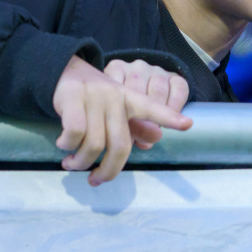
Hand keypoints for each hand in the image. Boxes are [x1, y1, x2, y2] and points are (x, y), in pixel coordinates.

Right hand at [52, 56, 192, 185]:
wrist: (65, 72)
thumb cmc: (95, 98)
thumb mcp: (118, 109)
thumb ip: (136, 125)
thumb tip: (155, 137)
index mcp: (131, 99)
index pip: (153, 108)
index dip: (169, 117)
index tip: (188, 124)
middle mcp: (115, 96)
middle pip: (120, 145)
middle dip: (108, 170)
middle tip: (96, 180)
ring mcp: (94, 96)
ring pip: (95, 144)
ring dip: (81, 161)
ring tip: (72, 164)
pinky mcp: (73, 97)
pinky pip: (75, 133)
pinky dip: (68, 145)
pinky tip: (64, 146)